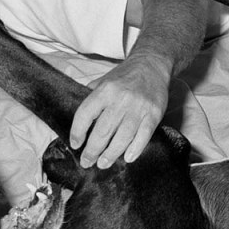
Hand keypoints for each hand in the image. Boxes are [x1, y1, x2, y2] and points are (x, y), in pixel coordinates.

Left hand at [68, 53, 171, 168]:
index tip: (75, 145)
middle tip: (86, 162)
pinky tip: (126, 158)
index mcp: (105, 90)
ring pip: (122, 137)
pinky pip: (143, 136)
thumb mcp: (103, 80)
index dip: (77, 132)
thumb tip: (79, 120)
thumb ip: (90, 97)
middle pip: (102, 131)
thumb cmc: (124, 76)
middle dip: (92, 150)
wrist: (152, 64)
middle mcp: (121, 99)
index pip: (85, 115)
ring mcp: (139, 107)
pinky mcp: (154, 114)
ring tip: (103, 164)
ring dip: (111, 154)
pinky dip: (135, 149)